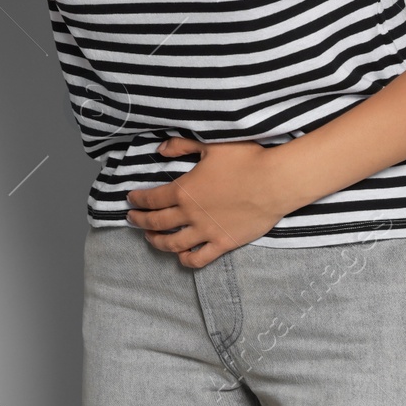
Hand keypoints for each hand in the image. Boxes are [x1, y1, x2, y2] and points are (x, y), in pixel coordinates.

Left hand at [126, 137, 293, 267]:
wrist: (275, 182)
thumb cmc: (245, 159)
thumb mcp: (210, 144)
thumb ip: (182, 146)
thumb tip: (160, 149)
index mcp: (183, 191)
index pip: (151, 199)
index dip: (137, 200)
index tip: (130, 200)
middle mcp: (190, 215)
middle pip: (156, 223)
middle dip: (139, 221)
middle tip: (132, 220)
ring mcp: (206, 232)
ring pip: (173, 244)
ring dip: (157, 242)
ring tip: (150, 238)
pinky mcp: (224, 243)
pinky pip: (199, 259)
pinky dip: (185, 260)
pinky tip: (180, 256)